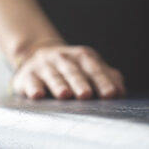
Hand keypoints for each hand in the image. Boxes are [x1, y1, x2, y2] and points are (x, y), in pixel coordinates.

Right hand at [11, 44, 125, 99]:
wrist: (38, 54)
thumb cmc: (73, 67)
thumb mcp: (90, 67)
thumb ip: (108, 78)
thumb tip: (121, 92)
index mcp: (83, 57)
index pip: (95, 70)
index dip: (103, 82)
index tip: (111, 95)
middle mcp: (64, 59)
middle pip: (74, 72)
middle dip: (80, 83)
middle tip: (87, 95)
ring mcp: (44, 66)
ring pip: (53, 76)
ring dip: (59, 85)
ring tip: (65, 95)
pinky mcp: (27, 76)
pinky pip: (30, 82)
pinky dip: (33, 88)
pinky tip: (37, 95)